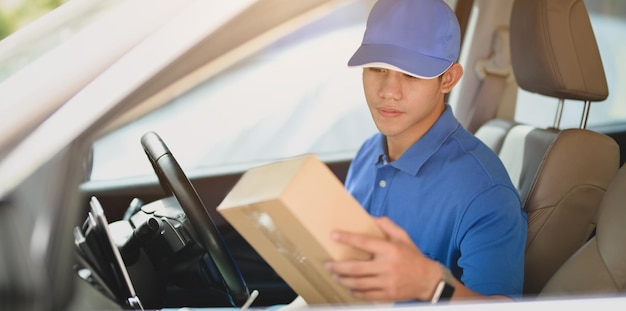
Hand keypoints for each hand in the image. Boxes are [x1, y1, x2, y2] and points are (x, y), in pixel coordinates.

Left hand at [325, 217, 440, 301]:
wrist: (428, 279)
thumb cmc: (412, 255)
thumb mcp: (402, 236)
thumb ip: (386, 225)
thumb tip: (369, 216)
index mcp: (390, 249)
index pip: (364, 242)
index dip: (348, 238)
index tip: (334, 235)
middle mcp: (387, 266)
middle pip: (356, 268)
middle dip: (338, 266)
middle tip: (328, 264)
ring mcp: (387, 282)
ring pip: (358, 283)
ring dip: (343, 280)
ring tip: (335, 276)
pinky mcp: (388, 294)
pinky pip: (366, 295)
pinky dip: (355, 292)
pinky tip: (348, 287)